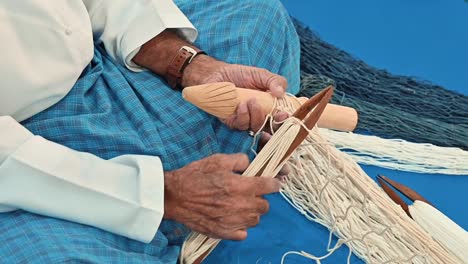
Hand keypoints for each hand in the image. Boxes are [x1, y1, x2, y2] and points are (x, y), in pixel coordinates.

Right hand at [163, 153, 279, 239]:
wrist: (173, 196)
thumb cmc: (194, 176)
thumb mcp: (217, 160)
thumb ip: (239, 160)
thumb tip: (249, 164)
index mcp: (241, 186)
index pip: (269, 186)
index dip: (274, 183)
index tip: (273, 183)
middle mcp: (241, 205)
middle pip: (265, 206)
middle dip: (261, 198)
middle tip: (251, 193)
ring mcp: (232, 221)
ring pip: (255, 220)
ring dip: (252, 212)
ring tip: (241, 205)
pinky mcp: (223, 232)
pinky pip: (243, 234)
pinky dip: (241, 227)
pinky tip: (233, 218)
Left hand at [183, 55, 288, 131]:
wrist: (219, 73)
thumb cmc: (241, 75)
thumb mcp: (262, 75)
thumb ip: (275, 81)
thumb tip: (281, 93)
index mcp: (269, 106)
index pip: (281, 119)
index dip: (285, 121)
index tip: (285, 114)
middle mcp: (259, 116)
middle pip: (271, 129)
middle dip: (275, 124)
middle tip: (276, 114)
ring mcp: (246, 120)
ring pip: (256, 128)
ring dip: (257, 116)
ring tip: (251, 100)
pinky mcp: (232, 121)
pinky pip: (240, 125)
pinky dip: (243, 116)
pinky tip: (241, 105)